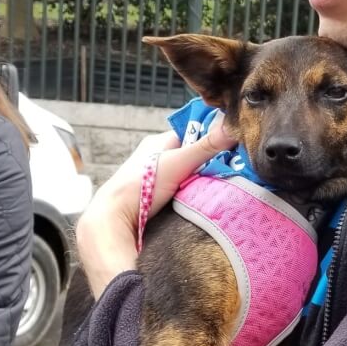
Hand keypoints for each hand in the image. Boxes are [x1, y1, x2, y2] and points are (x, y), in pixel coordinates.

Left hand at [77, 114, 237, 297]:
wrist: (115, 219)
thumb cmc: (140, 185)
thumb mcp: (178, 162)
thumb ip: (205, 146)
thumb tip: (230, 127)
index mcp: (159, 142)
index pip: (193, 133)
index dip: (211, 139)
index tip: (232, 148)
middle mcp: (157, 158)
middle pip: (193, 156)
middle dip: (209, 164)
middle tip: (230, 171)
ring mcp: (157, 180)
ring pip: (188, 176)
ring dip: (201, 182)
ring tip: (219, 187)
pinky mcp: (158, 198)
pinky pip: (182, 192)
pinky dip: (191, 196)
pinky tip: (201, 201)